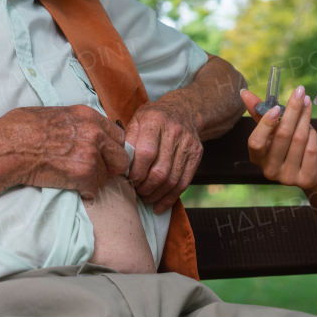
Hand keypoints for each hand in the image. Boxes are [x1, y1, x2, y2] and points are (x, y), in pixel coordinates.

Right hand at [0, 105, 129, 198]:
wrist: (8, 147)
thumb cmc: (22, 129)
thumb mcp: (55, 114)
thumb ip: (77, 123)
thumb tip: (83, 131)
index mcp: (88, 116)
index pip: (118, 136)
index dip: (111, 149)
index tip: (103, 156)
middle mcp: (95, 133)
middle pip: (121, 157)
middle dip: (110, 167)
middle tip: (95, 172)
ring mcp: (91, 154)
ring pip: (107, 176)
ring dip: (94, 180)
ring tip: (75, 178)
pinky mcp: (83, 174)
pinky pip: (94, 189)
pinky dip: (85, 192)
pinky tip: (71, 187)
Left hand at [125, 98, 203, 213]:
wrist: (184, 110)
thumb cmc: (154, 118)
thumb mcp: (137, 119)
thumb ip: (128, 139)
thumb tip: (119, 163)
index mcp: (155, 121)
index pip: (146, 153)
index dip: (137, 171)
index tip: (129, 180)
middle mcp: (174, 132)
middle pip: (160, 171)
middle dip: (145, 187)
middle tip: (136, 192)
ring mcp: (187, 145)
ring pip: (172, 180)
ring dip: (156, 195)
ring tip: (145, 198)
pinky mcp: (196, 155)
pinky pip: (183, 183)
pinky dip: (170, 198)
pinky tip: (159, 205)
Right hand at [240, 85, 316, 189]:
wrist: (310, 170)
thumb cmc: (286, 147)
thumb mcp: (271, 132)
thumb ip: (259, 113)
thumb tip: (244, 93)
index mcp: (257, 158)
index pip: (256, 142)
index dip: (265, 124)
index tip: (277, 107)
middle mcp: (270, 170)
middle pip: (282, 136)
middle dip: (293, 111)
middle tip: (300, 92)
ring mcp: (288, 177)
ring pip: (298, 140)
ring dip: (305, 118)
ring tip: (307, 104)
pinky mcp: (306, 178)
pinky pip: (311, 149)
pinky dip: (313, 134)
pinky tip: (312, 127)